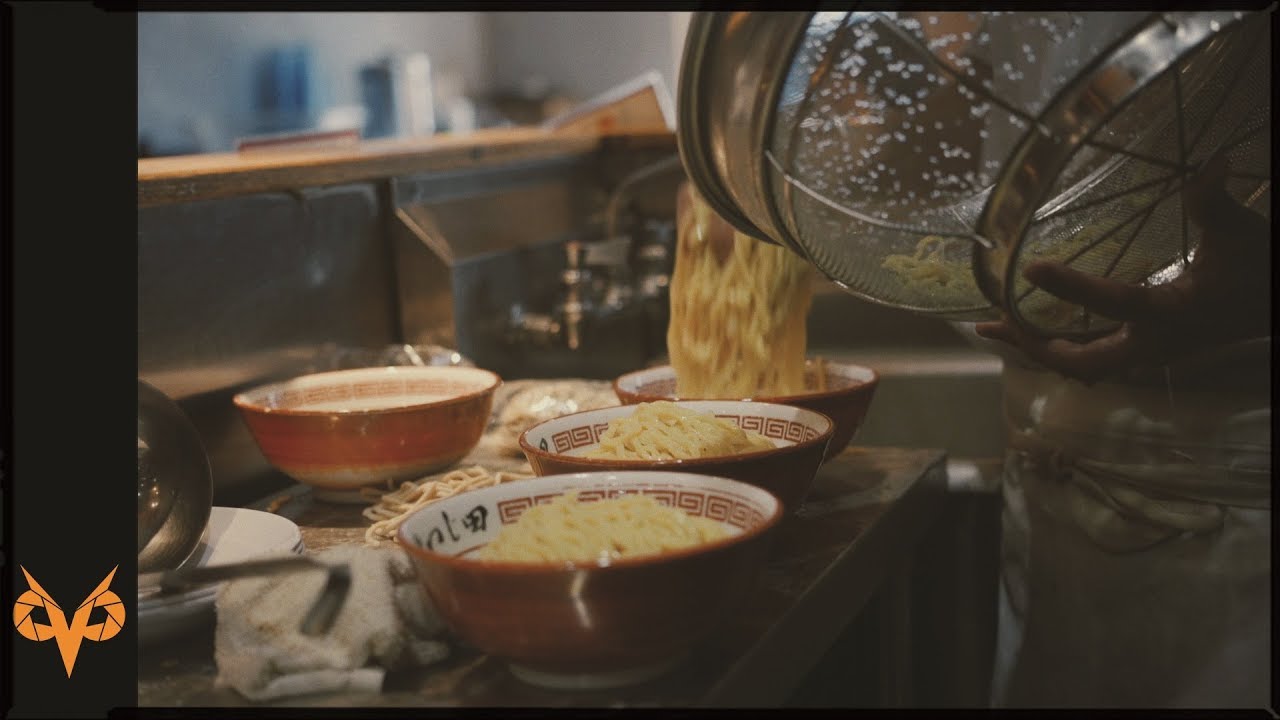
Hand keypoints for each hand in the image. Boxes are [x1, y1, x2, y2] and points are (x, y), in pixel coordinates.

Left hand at [974, 156, 1269, 382]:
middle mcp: (1152, 343)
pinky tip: (1029, 330)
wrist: (1277, 306)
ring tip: (991, 327)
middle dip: (1031, 343)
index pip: (1113, 302)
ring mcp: (1147, 353)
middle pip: (1078, 360)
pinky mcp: (1145, 352)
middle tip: (989, 320)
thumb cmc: (1260, 267)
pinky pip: (1091, 359)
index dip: (1071, 287)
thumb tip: (1211, 162)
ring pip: (1080, 365)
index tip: (1030, 268)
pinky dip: (1056, 347)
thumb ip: (1213, 201)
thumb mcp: (1238, 232)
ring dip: (1035, 348)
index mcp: (1170, 313)